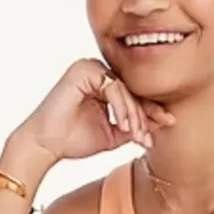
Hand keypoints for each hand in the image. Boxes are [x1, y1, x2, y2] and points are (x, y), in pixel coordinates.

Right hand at [12, 57, 175, 163]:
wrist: (45, 145)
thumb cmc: (73, 140)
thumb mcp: (113, 135)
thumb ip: (134, 127)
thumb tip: (163, 122)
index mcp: (104, 84)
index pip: (134, 94)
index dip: (152, 110)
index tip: (169, 124)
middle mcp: (98, 72)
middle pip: (133, 90)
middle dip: (145, 115)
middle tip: (149, 137)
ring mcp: (90, 68)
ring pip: (125, 89)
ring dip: (134, 114)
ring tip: (136, 135)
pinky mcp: (83, 70)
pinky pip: (112, 86)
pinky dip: (121, 107)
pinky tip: (123, 125)